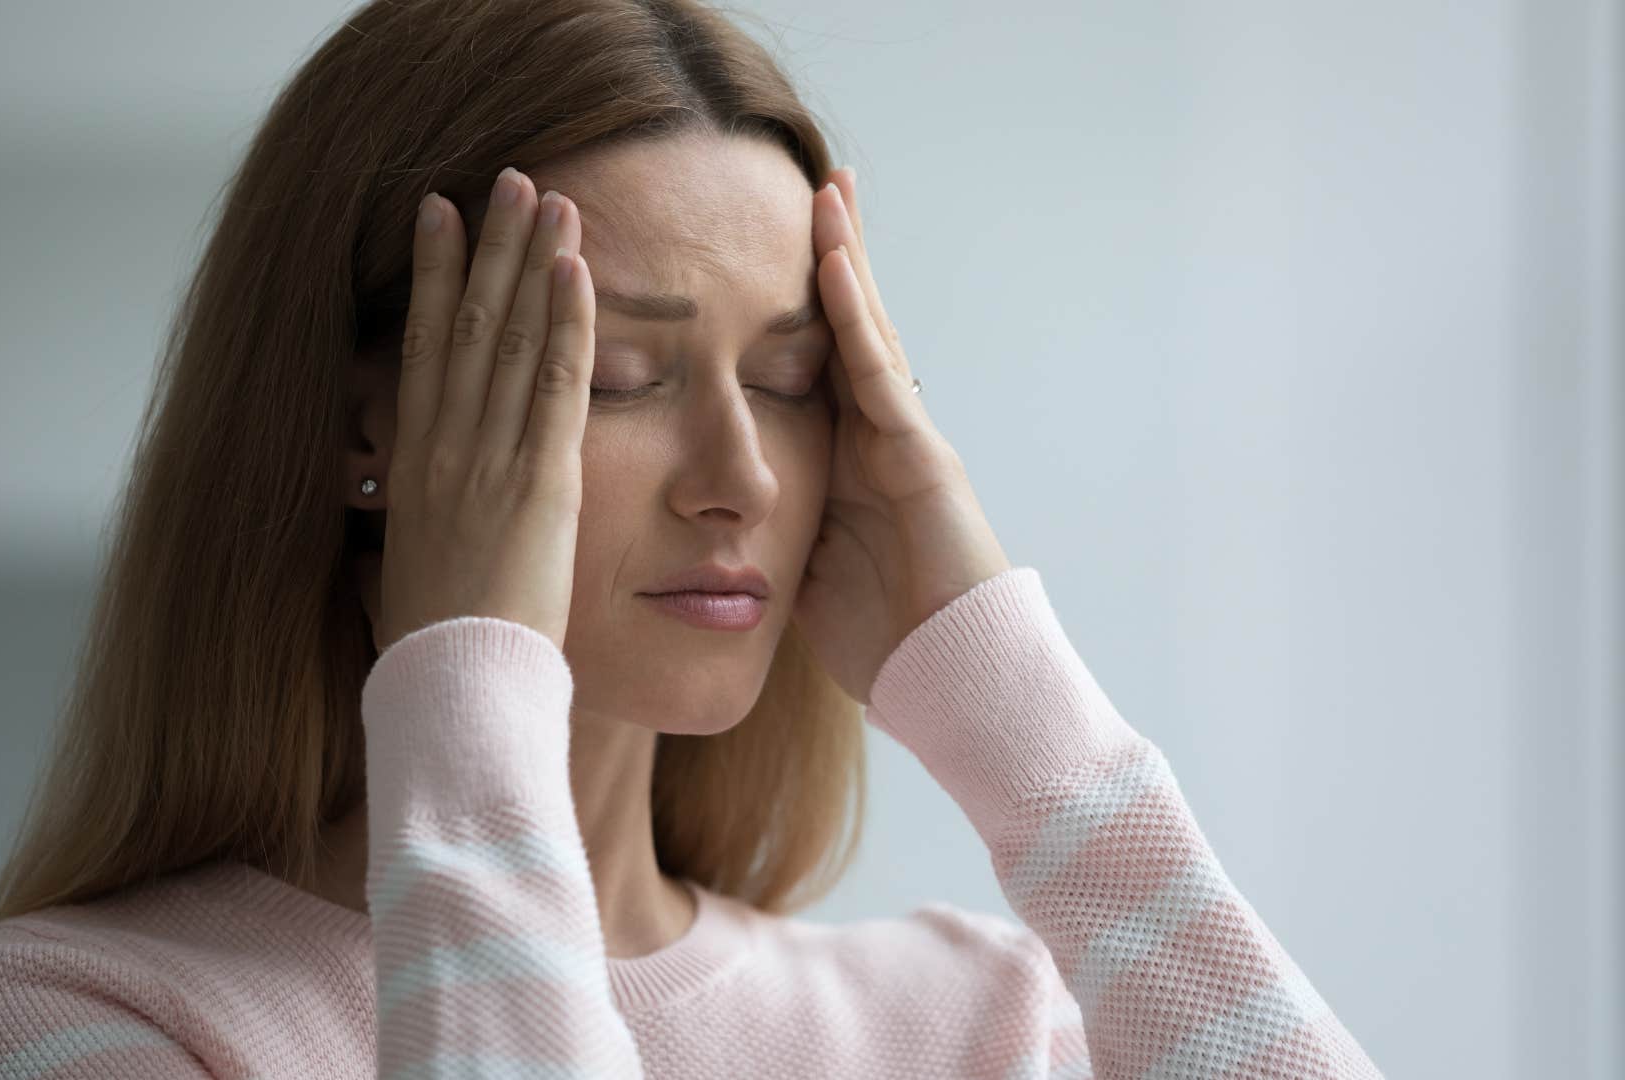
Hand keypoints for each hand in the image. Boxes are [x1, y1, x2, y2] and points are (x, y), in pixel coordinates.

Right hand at [377, 167, 595, 654]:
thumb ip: (413, 525)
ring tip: (549, 199)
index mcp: (412, 466)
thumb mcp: (406, 571)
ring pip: (509, 339)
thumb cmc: (436, 650)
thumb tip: (404, 516)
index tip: (437, 215)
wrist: (452, 689)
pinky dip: (566, 323)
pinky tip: (576, 271)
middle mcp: (443, 448)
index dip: (430, 275)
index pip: (421, 348)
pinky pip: (556, 386)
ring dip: (531, 263)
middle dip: (487, 246)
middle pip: (463, 324)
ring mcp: (487, 460)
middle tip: (507, 181)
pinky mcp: (540, 482)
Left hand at [791, 168, 1013, 704]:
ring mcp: (903, 441)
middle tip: (814, 187)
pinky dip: (853, 315)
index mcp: (846, 463)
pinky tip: (831, 258)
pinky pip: (877, 372)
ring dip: (845, 259)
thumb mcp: (805, 573)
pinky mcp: (920, 457)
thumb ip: (775, 530)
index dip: (791, 310)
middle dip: (830, 260)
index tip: (760, 255)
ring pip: (866, 332)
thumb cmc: (885, 644)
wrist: (953, 684)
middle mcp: (877, 438)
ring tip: (827, 190)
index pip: (812, 367)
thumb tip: (718, 517)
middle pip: (846, 330)